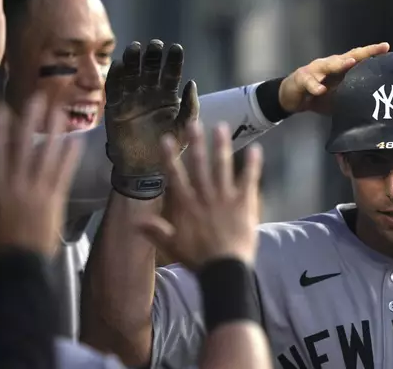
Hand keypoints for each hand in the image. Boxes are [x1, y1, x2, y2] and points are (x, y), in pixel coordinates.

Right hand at [0, 95, 82, 257]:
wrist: (21, 263)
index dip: (0, 131)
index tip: (4, 110)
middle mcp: (16, 185)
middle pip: (23, 147)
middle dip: (30, 121)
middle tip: (38, 99)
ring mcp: (37, 191)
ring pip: (46, 156)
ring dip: (54, 132)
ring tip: (60, 113)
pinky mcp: (55, 199)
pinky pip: (64, 173)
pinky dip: (69, 156)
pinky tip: (76, 141)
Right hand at [105, 40, 198, 199]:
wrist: (146, 169)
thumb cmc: (169, 148)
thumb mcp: (185, 128)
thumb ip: (190, 108)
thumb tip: (192, 82)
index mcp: (168, 97)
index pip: (171, 74)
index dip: (173, 61)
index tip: (176, 48)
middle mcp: (149, 94)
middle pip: (150, 69)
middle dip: (152, 56)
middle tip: (155, 44)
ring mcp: (131, 99)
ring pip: (131, 75)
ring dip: (133, 61)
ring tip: (136, 47)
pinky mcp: (115, 108)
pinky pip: (114, 89)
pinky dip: (115, 77)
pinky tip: (119, 64)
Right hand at [136, 122, 262, 270]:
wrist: (224, 270)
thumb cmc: (198, 259)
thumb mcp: (172, 246)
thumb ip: (156, 231)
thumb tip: (135, 222)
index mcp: (187, 205)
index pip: (176, 176)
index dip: (170, 157)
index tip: (166, 139)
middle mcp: (205, 196)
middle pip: (200, 165)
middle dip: (196, 143)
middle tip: (194, 123)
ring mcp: (225, 197)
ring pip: (222, 167)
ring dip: (221, 146)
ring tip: (221, 127)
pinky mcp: (244, 203)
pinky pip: (249, 180)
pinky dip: (253, 165)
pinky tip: (256, 149)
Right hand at [278, 43, 389, 114]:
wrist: (290, 97)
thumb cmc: (316, 95)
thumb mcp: (336, 96)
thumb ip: (350, 95)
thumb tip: (371, 101)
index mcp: (338, 68)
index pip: (357, 58)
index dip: (371, 53)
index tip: (387, 48)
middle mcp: (328, 65)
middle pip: (347, 57)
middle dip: (362, 53)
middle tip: (377, 50)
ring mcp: (314, 70)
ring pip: (328, 65)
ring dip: (339, 64)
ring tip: (351, 63)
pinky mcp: (301, 79)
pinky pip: (309, 82)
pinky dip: (315, 86)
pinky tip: (320, 90)